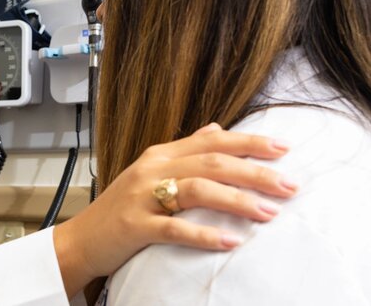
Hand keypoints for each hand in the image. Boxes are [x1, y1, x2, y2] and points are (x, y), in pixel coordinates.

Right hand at [53, 123, 297, 296]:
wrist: (81, 239)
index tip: (285, 149)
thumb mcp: (151, 172)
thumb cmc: (121, 208)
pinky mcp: (135, 227)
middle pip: (212, 163)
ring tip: (269, 213)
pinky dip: (204, 234)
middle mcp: (152, 169)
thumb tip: (218, 129)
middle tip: (290, 185)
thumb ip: (186, 150)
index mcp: (161, 154)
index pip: (213, 141)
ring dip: (238, 201)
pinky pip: (175, 228)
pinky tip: (230, 241)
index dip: (250, 143)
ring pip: (197, 191)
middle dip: (255, 172)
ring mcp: (142, 197)